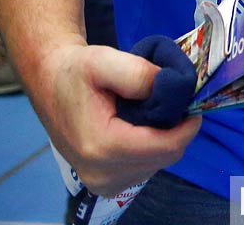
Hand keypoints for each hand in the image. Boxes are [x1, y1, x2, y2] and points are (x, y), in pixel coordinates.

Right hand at [38, 42, 201, 196]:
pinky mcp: (105, 183)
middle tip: (171, 101)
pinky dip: (152, 147)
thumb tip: (170, 88)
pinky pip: (145, 167)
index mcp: (101, 147)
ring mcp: (102, 183)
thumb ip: (139, 73)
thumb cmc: (75, 71)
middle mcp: (101, 174)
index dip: (188, 125)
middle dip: (176, 128)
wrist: (50, 83)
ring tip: (151, 111)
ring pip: (158, 162)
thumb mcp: (104, 60)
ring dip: (165, 137)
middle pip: (166, 156)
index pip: (166, 146)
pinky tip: (141, 127)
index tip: (192, 101)